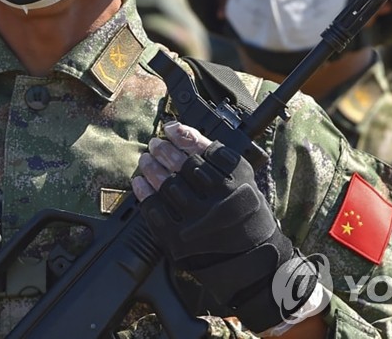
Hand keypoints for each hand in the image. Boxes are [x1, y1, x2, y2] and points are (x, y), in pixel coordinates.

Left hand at [132, 122, 317, 332]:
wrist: (251, 261)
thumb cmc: (246, 217)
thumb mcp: (245, 183)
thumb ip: (220, 160)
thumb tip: (183, 133)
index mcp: (238, 183)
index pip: (206, 150)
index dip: (184, 136)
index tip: (172, 128)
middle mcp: (220, 200)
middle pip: (185, 166)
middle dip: (165, 150)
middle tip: (155, 143)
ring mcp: (199, 222)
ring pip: (168, 185)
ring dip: (152, 168)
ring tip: (146, 160)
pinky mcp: (181, 240)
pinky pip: (156, 211)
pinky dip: (145, 193)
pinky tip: (140, 182)